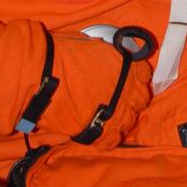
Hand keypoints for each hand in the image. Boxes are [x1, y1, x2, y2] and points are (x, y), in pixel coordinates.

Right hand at [19, 26, 153, 147]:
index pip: (144, 73)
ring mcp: (119, 114)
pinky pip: (112, 140)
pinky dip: (106, 137)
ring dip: (120, 118)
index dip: (134, 76)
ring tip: (105, 115)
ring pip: (129, 121)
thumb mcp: (91, 46)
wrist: (42, 77)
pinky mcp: (103, 133)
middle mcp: (129, 91)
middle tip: (117, 97)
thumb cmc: (62, 55)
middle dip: (130, 97)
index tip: (127, 79)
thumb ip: (106, 56)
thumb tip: (104, 58)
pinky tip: (97, 130)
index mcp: (128, 67)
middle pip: (141, 98)